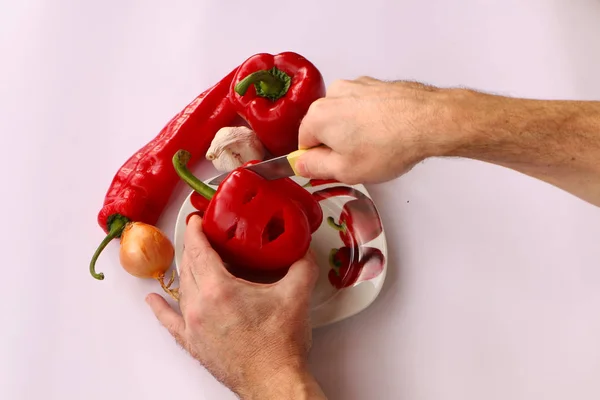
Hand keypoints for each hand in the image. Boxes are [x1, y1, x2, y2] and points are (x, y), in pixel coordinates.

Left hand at [146, 216, 325, 398]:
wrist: (274, 382)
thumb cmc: (280, 346)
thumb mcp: (297, 295)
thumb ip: (302, 265)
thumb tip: (303, 249)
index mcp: (219, 290)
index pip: (199, 250)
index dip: (196, 231)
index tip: (196, 220)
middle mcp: (199, 307)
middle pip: (189, 266)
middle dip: (193, 247)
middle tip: (201, 236)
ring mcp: (193, 327)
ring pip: (183, 289)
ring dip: (187, 270)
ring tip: (193, 259)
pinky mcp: (193, 344)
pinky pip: (169, 322)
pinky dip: (160, 310)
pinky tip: (153, 302)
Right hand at [296, 77, 458, 183]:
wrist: (430, 121)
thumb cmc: (391, 144)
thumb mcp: (345, 170)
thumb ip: (314, 167)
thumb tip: (301, 164)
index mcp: (318, 116)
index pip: (304, 144)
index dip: (318, 161)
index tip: (332, 168)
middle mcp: (334, 95)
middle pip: (324, 127)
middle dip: (337, 145)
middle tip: (358, 161)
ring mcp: (357, 87)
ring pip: (345, 116)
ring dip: (355, 132)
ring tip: (377, 148)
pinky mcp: (376, 86)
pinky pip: (364, 108)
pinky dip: (371, 121)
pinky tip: (387, 134)